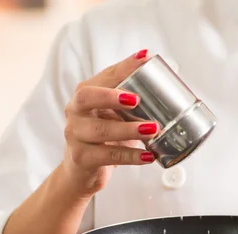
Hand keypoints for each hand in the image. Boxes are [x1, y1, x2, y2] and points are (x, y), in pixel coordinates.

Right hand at [61, 49, 158, 196]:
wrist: (83, 170)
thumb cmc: (104, 138)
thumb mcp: (116, 115)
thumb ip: (131, 97)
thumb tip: (162, 72)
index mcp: (85, 95)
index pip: (103, 76)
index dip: (123, 67)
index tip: (145, 59)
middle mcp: (75, 112)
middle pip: (87, 98)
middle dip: (112, 96)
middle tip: (137, 99)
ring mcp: (75, 135)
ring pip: (100, 130)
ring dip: (128, 130)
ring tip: (153, 130)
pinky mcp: (81, 158)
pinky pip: (107, 156)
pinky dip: (130, 156)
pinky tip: (147, 156)